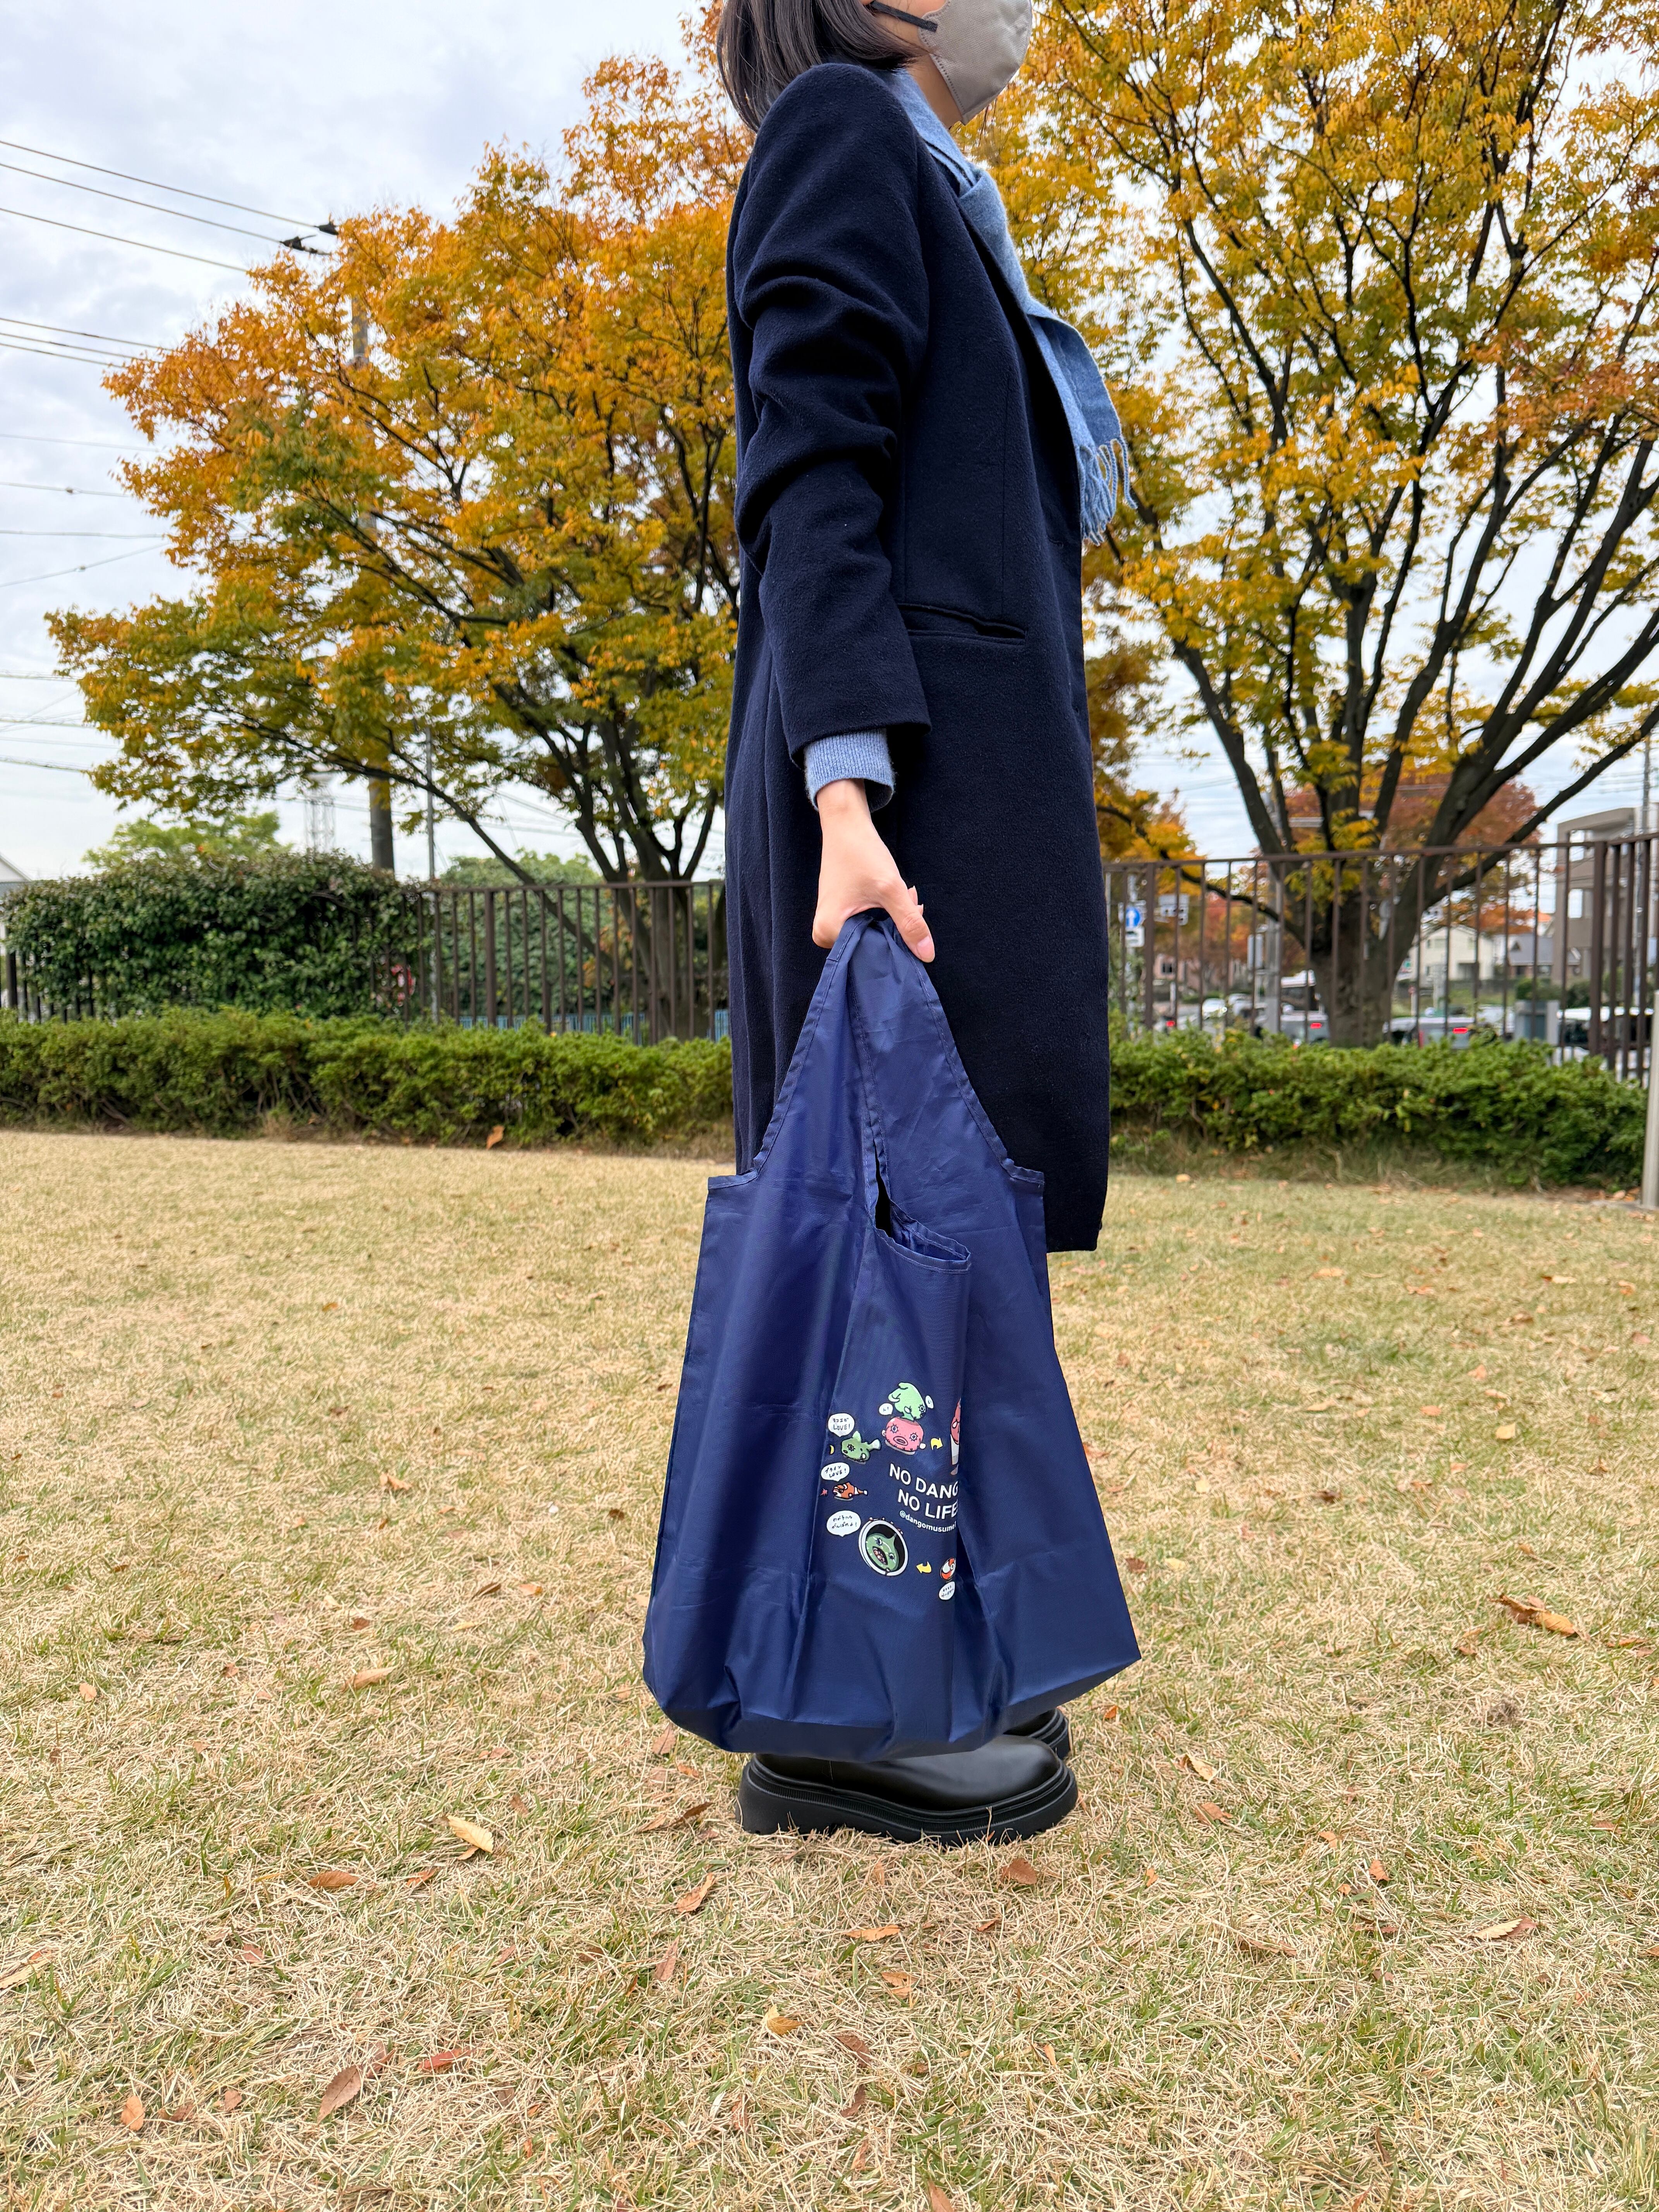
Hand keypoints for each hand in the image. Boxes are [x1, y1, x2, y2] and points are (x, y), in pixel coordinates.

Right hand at [812, 779, 933, 960]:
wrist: (845, 826)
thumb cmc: (862, 853)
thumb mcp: (891, 889)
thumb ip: (910, 922)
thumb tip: (927, 955)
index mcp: (828, 932)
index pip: (871, 953)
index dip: (899, 941)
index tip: (915, 917)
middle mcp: (824, 934)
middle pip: (872, 944)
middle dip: (897, 926)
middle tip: (912, 900)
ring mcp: (829, 924)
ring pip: (872, 932)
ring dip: (893, 917)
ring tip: (904, 893)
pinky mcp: (838, 914)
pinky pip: (866, 922)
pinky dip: (884, 912)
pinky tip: (893, 895)